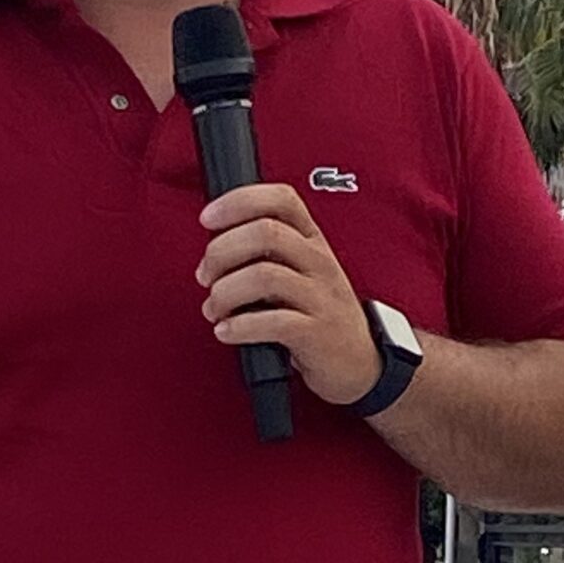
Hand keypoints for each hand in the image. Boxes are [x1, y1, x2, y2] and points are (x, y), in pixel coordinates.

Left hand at [197, 183, 380, 404]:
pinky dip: (239, 326)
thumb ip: (265, 253)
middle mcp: (318, 262)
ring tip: (214, 308)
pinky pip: (272, 322)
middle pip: (265, 232)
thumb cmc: (319, 315)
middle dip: (221, 251)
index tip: (207, 218)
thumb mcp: (301, 272)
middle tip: (205, 275)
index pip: (280, 199)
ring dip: (224, 292)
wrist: (358, 363)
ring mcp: (320, 297)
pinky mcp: (316, 333)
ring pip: (264, 276)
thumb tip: (213, 248)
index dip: (238, 201)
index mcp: (312, 240)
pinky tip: (226, 331)